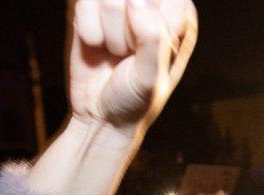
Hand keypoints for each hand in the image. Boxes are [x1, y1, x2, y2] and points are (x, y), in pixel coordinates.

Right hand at [69, 0, 195, 129]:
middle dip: (130, 33)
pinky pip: (84, 4)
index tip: (154, 55)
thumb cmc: (136, 98)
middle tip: (132, 55)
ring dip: (110, 35)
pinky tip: (98, 45)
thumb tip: (135, 0)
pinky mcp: (90, 6)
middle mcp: (152, 3)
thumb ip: (152, 38)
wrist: (101, 115)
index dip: (158, 29)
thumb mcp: (152, 76)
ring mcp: (120, 3)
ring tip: (117, 53)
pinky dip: (89, 31)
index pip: (172, 0)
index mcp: (180, 16)